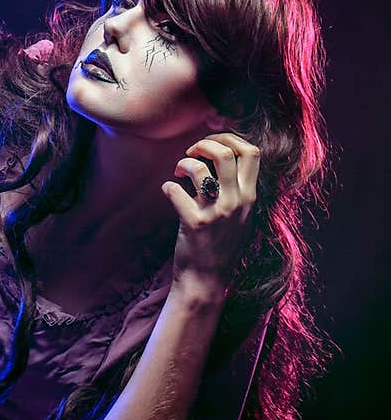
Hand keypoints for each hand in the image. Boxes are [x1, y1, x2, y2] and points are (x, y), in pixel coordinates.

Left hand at [161, 132, 260, 293]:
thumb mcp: (239, 214)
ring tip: (178, 173)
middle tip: (192, 153)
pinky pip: (174, 192)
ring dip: (183, 163)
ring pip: (199, 168)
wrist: (207, 280)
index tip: (212, 143)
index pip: (252, 152)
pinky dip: (167, 187)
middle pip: (226, 153)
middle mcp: (237, 202)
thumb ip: (235, 187)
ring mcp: (217, 214)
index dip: (230, 138)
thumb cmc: (220, 243)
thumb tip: (220, 154)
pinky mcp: (195, 224)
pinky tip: (168, 192)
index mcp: (249, 196)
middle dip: (204, 144)